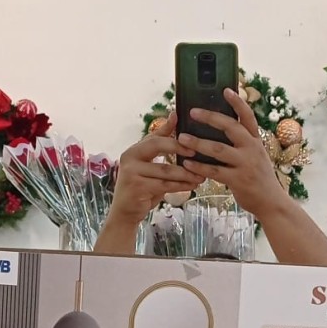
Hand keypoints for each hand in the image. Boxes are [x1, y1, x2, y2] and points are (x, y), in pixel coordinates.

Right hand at [104, 115, 201, 229]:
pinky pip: (165, 185)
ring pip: (165, 170)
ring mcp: (131, 173)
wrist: (125, 212)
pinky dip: (181, 185)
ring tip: (201, 174)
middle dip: (179, 147)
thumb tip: (174, 115)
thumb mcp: (149, 163)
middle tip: (197, 151)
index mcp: (134, 150)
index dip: (171, 130)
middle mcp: (129, 157)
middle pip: (157, 146)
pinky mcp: (138, 187)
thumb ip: (160, 143)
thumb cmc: (141, 185)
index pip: (154, 135)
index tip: (190, 132)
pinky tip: (192, 185)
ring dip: (186, 172)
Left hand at [180, 88, 287, 219]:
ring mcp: (245, 164)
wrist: (271, 202)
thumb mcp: (256, 155)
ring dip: (198, 142)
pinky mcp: (238, 180)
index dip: (238, 102)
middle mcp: (252, 149)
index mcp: (256, 140)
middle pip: (231, 127)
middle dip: (211, 118)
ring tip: (181, 138)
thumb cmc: (259, 177)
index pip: (248, 116)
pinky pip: (214, 171)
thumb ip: (243, 143)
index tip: (226, 90)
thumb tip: (222, 128)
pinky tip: (186, 163)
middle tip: (193, 111)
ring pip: (218, 149)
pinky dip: (198, 166)